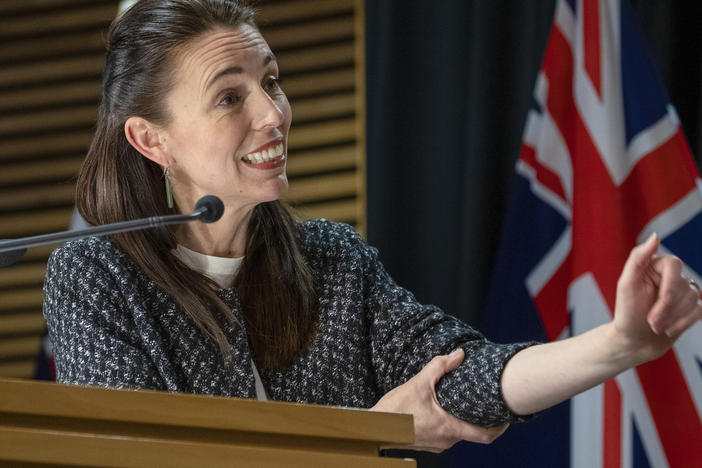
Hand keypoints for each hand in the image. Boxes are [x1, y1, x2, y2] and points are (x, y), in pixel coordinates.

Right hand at [371, 349, 508, 452]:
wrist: (373, 427)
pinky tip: (447, 408)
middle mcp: (446, 440)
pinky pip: (447, 434)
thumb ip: (440, 367)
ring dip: (465, 419)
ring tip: (467, 402)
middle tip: (489, 403)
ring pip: (460, 433)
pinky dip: (452, 422)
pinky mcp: (428, 442)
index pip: (486, 435)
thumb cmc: (394, 410)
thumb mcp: (418, 383)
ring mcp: (436, 444)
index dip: (501, 427)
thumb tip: (459, 354)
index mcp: (449, 428)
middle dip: (482, 418)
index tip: (507, 415)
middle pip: (474, 432)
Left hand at [612, 233, 701, 363]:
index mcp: (654, 265)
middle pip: (683, 285)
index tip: (660, 303)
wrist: (632, 342)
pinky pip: (700, 310)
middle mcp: (670, 276)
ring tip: (656, 327)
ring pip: (693, 299)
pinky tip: (668, 330)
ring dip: (673, 318)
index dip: (669, 286)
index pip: (674, 265)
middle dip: (667, 307)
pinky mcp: (690, 308)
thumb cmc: (626, 313)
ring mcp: (682, 292)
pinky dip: (684, 323)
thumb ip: (638, 258)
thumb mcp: (626, 285)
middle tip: (651, 322)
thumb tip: (656, 236)